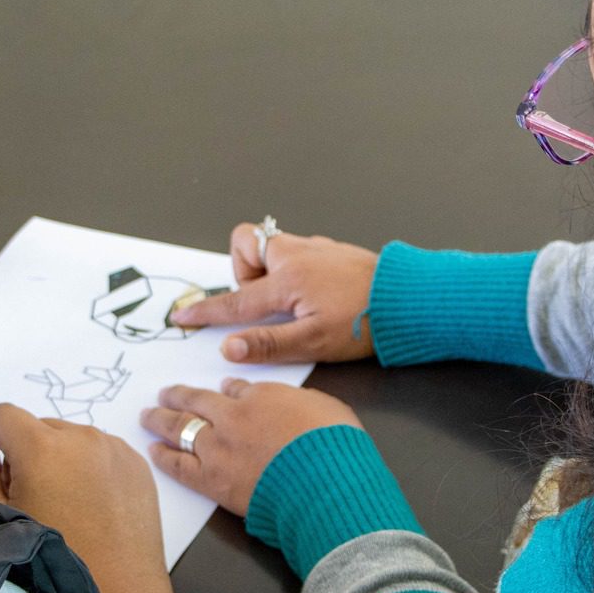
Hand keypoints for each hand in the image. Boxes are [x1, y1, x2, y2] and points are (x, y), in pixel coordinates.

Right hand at [0, 404, 162, 573]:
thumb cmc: (54, 560)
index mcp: (43, 447)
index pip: (2, 415)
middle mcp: (83, 438)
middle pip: (38, 427)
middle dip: (25, 454)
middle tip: (28, 499)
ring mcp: (115, 450)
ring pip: (70, 440)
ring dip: (58, 460)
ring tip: (62, 508)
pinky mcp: (137, 466)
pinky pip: (101, 453)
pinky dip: (88, 469)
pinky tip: (89, 508)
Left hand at [142, 380, 362, 516]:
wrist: (323, 483)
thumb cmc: (334, 445)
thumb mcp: (325, 407)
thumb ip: (298, 401)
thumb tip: (288, 403)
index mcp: (261, 396)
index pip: (234, 389)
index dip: (225, 391)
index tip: (220, 391)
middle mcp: (232, 417)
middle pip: (197, 401)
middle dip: (178, 396)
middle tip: (164, 393)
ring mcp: (218, 448)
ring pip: (180, 427)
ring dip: (161, 419)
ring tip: (146, 416)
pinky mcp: (211, 480)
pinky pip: (179, 465)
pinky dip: (163, 456)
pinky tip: (152, 450)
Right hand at [169, 224, 377, 364]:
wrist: (410, 299)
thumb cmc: (365, 322)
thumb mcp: (314, 342)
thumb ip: (268, 344)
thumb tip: (229, 348)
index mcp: (286, 281)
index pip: (234, 300)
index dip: (206, 310)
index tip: (183, 315)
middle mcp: (296, 255)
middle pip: (246, 245)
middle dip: (244, 271)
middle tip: (265, 303)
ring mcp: (315, 247)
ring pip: (272, 247)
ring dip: (270, 271)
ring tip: (295, 302)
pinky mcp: (331, 249)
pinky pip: (297, 251)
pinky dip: (294, 270)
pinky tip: (316, 294)